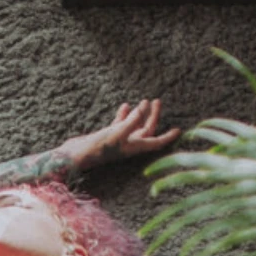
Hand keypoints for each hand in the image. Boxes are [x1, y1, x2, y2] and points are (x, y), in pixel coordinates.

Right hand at [63, 98, 180, 169]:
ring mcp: (119, 141)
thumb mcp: (117, 132)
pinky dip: (124, 115)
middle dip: (153, 116)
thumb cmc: (98, 147)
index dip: (168, 137)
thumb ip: (132, 120)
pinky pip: (120, 125)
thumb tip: (144, 107)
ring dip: (140, 114)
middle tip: (157, 101)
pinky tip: (125, 105)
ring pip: (134, 126)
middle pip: (147, 130)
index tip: (179, 130)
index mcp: (135, 147)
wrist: (76, 155)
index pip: (156, 142)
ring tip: (144, 101)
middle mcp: (129, 145)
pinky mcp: (108, 136)